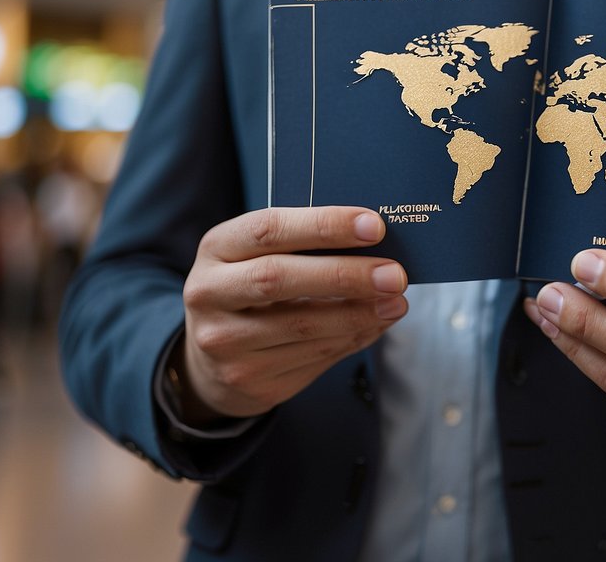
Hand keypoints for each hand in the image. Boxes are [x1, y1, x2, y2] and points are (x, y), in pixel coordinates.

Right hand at [177, 206, 407, 421]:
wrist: (211, 359)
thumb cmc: (251, 288)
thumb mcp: (258, 255)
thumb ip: (303, 244)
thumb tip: (373, 239)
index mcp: (217, 248)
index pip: (269, 229)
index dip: (324, 226)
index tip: (374, 226)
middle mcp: (210, 295)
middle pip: (279, 279)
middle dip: (345, 275)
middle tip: (394, 274)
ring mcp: (225, 343)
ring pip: (302, 326)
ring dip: (359, 314)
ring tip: (396, 302)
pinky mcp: (249, 380)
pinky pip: (313, 358)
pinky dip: (352, 338)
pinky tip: (375, 324)